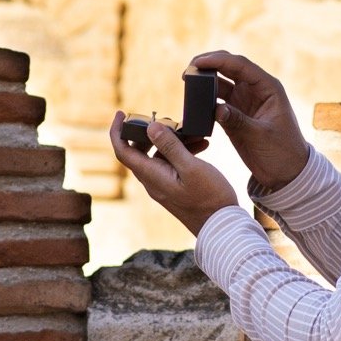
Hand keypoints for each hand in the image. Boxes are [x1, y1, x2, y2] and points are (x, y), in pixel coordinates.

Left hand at [109, 113, 239, 234]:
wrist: (222, 226)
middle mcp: (153, 181)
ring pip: (160, 156)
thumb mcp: (191, 167)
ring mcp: (163, 185)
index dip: (118, 131)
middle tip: (170, 120)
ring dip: (174, 141)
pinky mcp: (175, 187)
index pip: (123, 151)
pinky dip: (183, 151)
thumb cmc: (209, 198)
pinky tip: (202, 145)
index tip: (121, 113)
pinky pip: (172, 164)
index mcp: (151, 176)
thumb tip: (151, 127)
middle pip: (140, 150)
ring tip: (195, 133)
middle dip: (153, 132)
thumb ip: (170, 147)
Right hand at [188, 50, 310, 197]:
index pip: (241, 65)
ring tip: (187, 84)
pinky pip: (216, 102)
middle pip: (228, 69)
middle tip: (188, 70)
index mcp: (268, 88)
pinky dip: (204, 101)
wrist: (285, 174)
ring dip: (204, 83)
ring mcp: (244, 102)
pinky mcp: (234, 115)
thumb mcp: (262, 136)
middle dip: (208, 66)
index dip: (219, 60)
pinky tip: (193, 103)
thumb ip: (239, 121)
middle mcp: (255, 90)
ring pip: (220, 84)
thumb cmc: (282, 152)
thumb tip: (217, 109)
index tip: (198, 62)